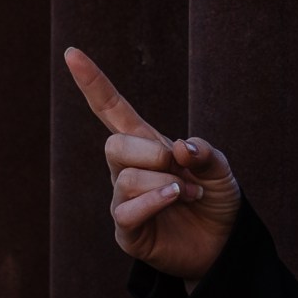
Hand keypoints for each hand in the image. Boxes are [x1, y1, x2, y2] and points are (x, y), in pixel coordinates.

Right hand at [64, 47, 240, 285]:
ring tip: (188, 193)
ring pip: (124, 180)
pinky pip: (126, 212)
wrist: (224, 243)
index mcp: (147, 146)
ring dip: (162, 183)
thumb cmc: (217, 200)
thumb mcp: (221, 169)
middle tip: (178, 166)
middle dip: (147, 152)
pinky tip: (172, 199)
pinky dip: (152, 202)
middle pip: (114, 147)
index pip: (112, 110)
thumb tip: (179, 147)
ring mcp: (125, 201)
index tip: (72, 53)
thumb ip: (204, 153)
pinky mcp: (128, 231)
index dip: (93, 84)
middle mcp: (129, 171)